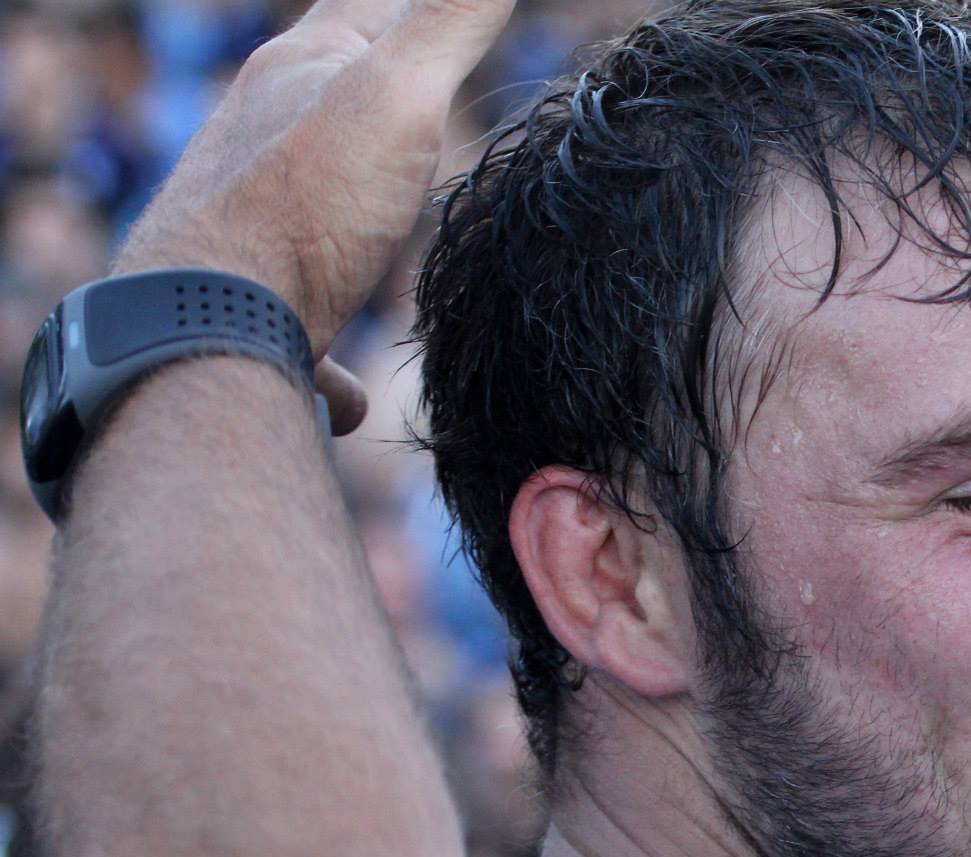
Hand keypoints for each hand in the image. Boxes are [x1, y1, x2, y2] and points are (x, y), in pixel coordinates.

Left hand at [112, 0, 513, 429]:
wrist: (213, 320)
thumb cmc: (307, 201)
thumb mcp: (398, 92)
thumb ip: (450, 20)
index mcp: (300, 72)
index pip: (365, 10)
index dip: (413, 5)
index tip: (449, 10)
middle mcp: (266, 137)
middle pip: (330, 104)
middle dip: (376, 101)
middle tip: (430, 105)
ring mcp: (255, 224)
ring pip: (309, 208)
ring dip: (350, 215)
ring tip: (388, 227)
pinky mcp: (259, 315)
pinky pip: (304, 336)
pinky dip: (332, 364)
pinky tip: (355, 397)